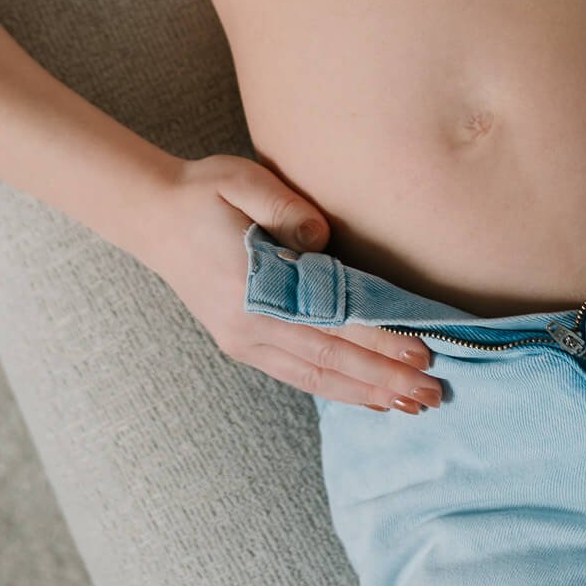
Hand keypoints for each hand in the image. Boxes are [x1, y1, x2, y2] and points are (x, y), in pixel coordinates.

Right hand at [143, 153, 442, 413]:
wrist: (154, 217)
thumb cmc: (204, 192)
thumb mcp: (242, 180)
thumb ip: (284, 206)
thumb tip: (322, 238)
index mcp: (253, 286)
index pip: (330, 319)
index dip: (377, 338)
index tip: (420, 351)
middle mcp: (249, 324)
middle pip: (329, 359)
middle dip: (384, 379)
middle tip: (432, 393)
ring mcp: (243, 340)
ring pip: (315, 377)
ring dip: (365, 392)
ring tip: (410, 404)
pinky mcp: (241, 344)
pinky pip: (296, 375)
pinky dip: (335, 389)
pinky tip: (366, 397)